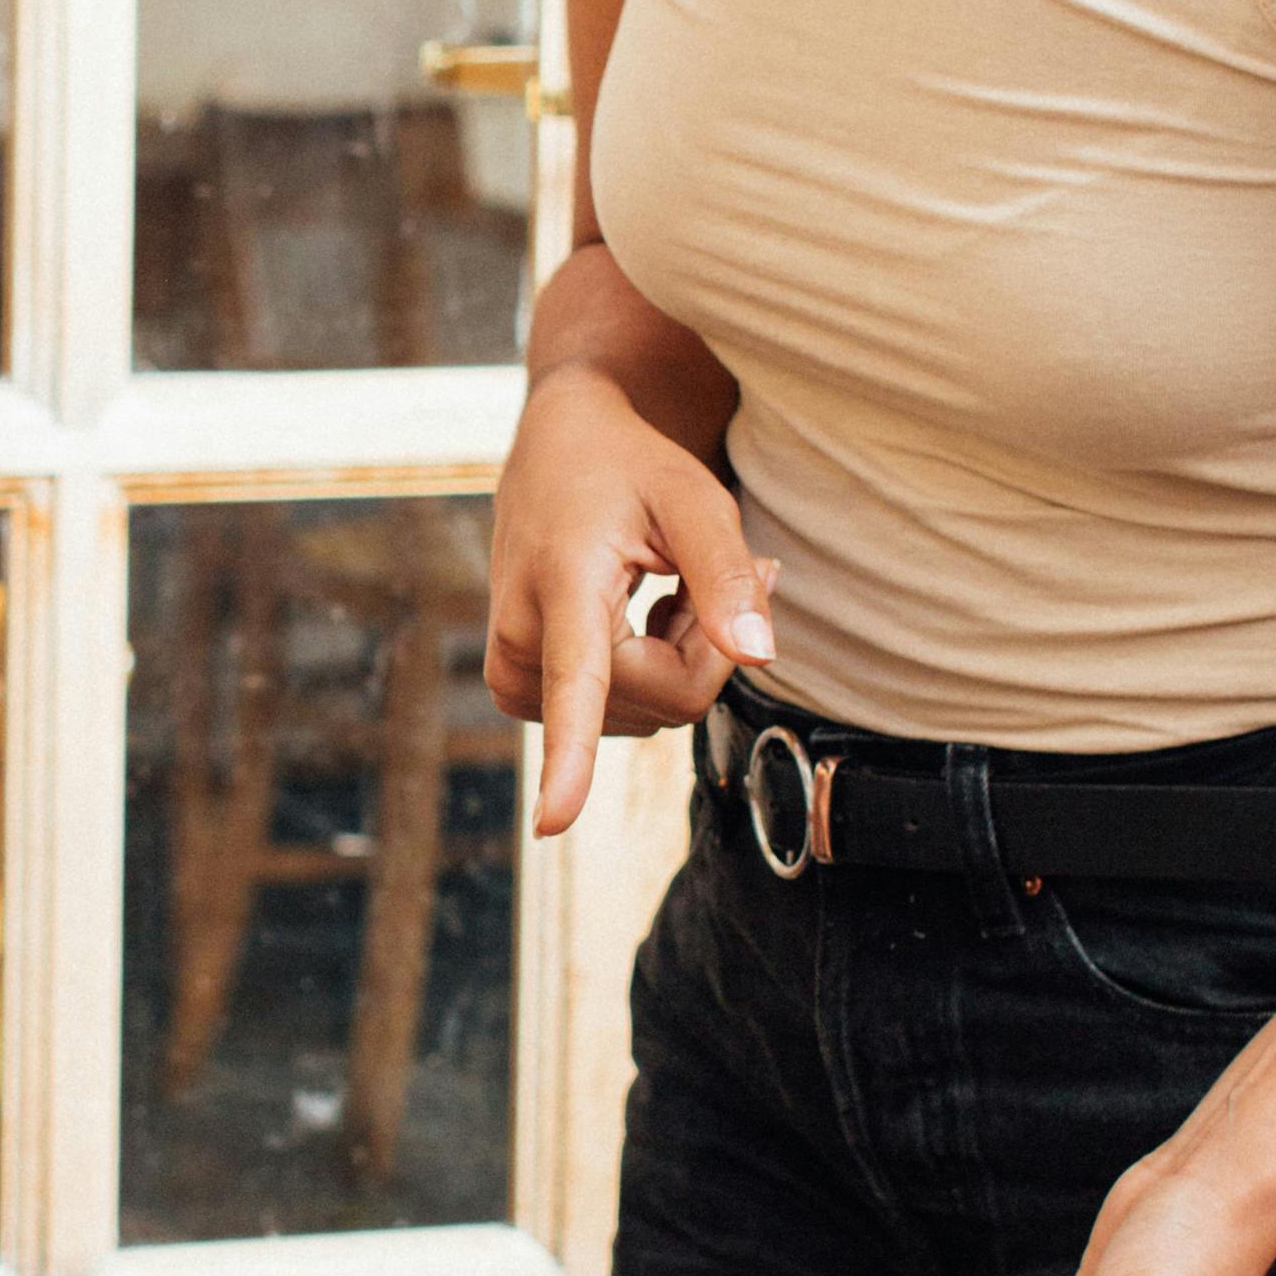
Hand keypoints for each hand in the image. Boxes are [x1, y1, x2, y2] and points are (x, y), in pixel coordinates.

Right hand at [488, 365, 779, 837]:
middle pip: (667, 697)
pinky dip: (654, 666)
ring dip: (679, 652)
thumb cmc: (630, 469)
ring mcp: (515, 673)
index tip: (552, 825)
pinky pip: (627, 712)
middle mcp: (524, 639)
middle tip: (693, 574)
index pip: (574, 685)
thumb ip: (726, 576)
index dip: (569, 761)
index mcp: (563, 586)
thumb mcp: (693, 498)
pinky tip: (640, 611)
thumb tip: (761, 657)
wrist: (557, 450)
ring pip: (651, 710)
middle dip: (707, 643)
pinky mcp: (521, 690)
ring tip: (656, 585)